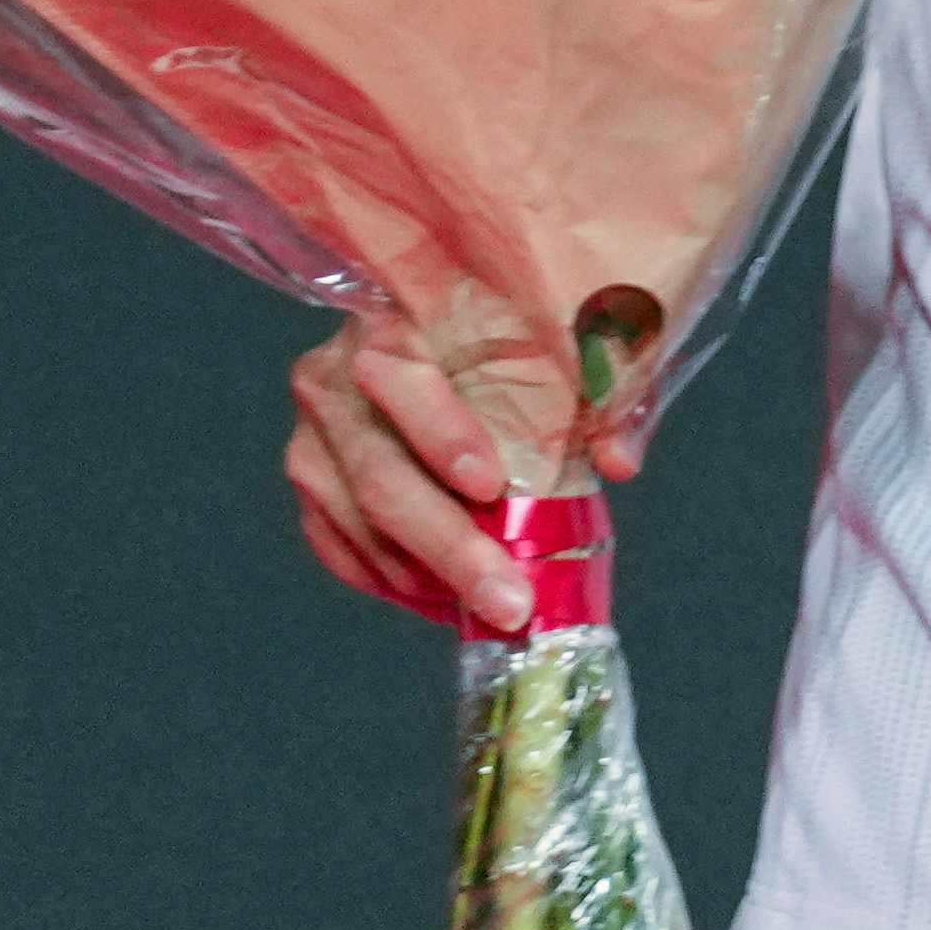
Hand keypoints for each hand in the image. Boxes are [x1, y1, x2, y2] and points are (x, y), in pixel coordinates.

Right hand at [282, 316, 637, 635]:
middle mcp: (333, 380)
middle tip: (510, 600)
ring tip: (497, 607)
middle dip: (451, 549)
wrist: (432, 333)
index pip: (404, 382)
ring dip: (430, 579)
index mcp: (391, 322)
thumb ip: (599, 380)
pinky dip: (399, 581)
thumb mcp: (558, 330)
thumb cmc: (504, 330)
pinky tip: (450, 599)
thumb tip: (619, 460)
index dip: (444, 436)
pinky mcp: (312, 486)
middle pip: (382, 478)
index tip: (491, 487)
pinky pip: (343, 550)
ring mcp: (311, 440)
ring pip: (361, 529)